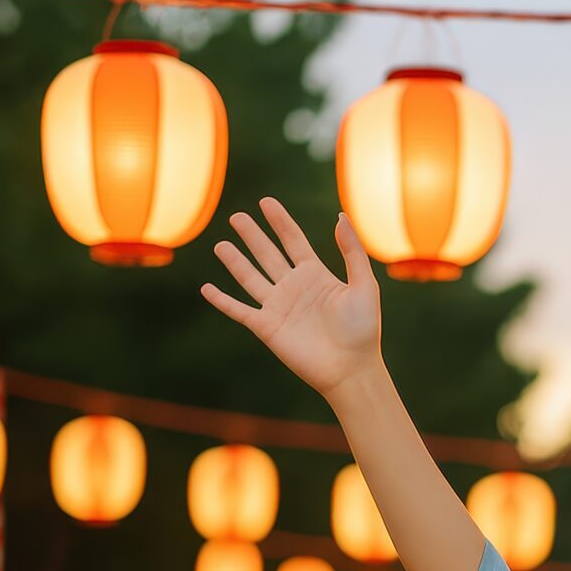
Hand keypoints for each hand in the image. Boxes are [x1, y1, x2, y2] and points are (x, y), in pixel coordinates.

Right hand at [200, 197, 383, 400]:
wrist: (351, 369)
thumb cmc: (362, 329)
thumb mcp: (363, 285)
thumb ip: (352, 251)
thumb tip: (341, 216)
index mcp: (316, 275)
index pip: (293, 241)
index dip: (280, 221)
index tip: (266, 202)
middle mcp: (294, 288)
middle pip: (267, 255)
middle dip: (252, 235)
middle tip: (236, 216)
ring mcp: (278, 307)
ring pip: (250, 278)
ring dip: (235, 262)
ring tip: (220, 245)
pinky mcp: (267, 328)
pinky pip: (239, 310)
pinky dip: (222, 301)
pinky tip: (207, 289)